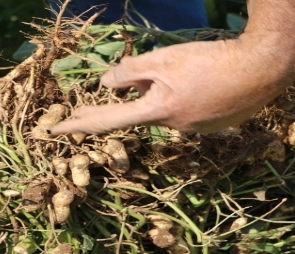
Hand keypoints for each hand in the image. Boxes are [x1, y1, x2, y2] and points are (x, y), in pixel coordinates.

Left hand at [51, 37, 294, 134]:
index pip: (105, 122)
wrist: (263, 68)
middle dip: (111, 107)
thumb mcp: (162, 60)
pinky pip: (183, 110)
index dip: (76, 124)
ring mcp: (192, 129)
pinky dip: (178, 96)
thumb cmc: (210, 61)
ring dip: (156, 93)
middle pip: (133, 114)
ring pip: (161, 108)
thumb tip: (104, 84)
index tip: (52, 131)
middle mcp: (170, 127)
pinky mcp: (210, 125)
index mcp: (155, 112)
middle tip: (88, 105)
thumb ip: (129, 72)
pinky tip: (196, 81)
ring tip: (180, 69)